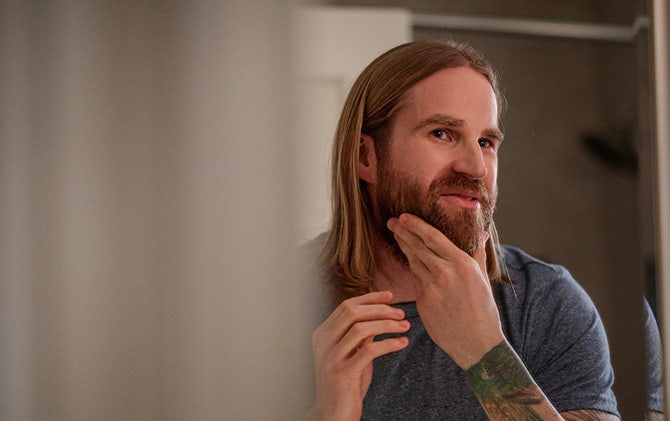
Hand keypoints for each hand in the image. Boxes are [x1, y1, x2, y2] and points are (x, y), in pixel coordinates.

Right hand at [310, 291, 409, 419]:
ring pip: (361, 328)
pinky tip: (402, 343)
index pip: (346, 306)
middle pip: (352, 312)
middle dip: (380, 309)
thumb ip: (360, 335)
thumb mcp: (351, 353)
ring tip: (405, 326)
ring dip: (387, 324)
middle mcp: (323, 342)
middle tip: (401, 313)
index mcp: (322, 334)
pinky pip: (369, 350)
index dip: (370, 298)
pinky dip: (389, 343)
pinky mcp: (342, 372)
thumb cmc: (345, 383)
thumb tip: (380, 314)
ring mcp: (330, 357)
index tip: (390, 295)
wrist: (333, 414)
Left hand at [387, 213, 503, 368]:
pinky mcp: (422, 301)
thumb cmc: (484, 311)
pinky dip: (411, 267)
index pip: (433, 237)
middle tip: (392, 221)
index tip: (404, 217)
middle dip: (403, 232)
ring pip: (413, 261)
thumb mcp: (483, 279)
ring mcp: (431, 288)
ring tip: (396, 235)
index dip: (416, 225)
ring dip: (403, 247)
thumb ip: (477, 254)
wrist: (476, 343)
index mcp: (462, 264)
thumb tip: (482, 233)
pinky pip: (415, 279)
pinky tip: (408, 259)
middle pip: (418, 246)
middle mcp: (444, 273)